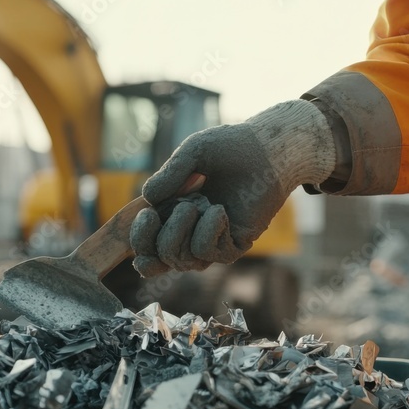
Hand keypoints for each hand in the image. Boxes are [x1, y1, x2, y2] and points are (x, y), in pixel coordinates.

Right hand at [130, 100, 337, 276]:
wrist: (268, 149)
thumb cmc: (231, 148)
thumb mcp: (192, 154)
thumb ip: (168, 176)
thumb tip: (147, 199)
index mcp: (174, 213)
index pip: (149, 246)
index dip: (140, 242)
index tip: (145, 217)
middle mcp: (191, 232)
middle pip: (159, 260)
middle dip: (153, 238)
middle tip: (162, 212)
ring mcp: (213, 241)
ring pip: (182, 260)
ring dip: (178, 232)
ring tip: (195, 203)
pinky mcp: (234, 245)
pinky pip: (206, 252)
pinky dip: (206, 231)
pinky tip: (219, 209)